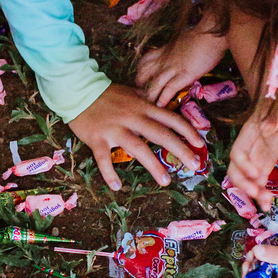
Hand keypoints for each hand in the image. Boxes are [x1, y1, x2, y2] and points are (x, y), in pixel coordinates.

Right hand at [69, 83, 203, 190]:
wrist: (77, 90)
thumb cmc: (107, 94)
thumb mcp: (132, 92)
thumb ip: (148, 101)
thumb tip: (165, 105)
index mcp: (143, 106)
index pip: (170, 118)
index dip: (187, 131)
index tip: (200, 144)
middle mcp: (132, 117)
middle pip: (160, 134)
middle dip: (180, 150)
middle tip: (195, 165)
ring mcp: (115, 128)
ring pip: (137, 148)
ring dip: (153, 166)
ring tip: (166, 181)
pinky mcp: (97, 138)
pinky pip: (104, 159)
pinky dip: (110, 173)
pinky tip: (117, 187)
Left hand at [137, 29, 228, 107]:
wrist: (211, 35)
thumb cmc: (202, 36)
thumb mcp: (181, 41)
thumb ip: (175, 50)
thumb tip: (177, 54)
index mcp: (164, 51)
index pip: (144, 62)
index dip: (140, 72)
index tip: (142, 80)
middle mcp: (165, 60)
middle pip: (144, 74)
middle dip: (141, 86)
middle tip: (144, 95)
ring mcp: (174, 68)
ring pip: (154, 84)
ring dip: (150, 96)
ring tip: (149, 105)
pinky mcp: (185, 75)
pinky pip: (170, 89)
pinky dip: (163, 99)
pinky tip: (161, 105)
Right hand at [227, 97, 277, 208]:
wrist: (277, 108)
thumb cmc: (273, 105)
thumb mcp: (275, 108)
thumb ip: (270, 117)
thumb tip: (267, 125)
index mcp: (245, 139)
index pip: (238, 154)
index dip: (244, 165)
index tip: (257, 173)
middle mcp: (246, 153)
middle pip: (236, 173)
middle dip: (244, 185)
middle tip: (257, 193)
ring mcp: (253, 162)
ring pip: (247, 182)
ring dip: (254, 195)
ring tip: (266, 204)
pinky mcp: (263, 167)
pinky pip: (259, 184)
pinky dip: (262, 196)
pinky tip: (268, 205)